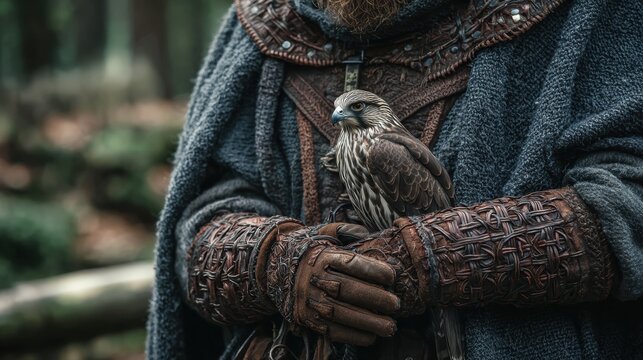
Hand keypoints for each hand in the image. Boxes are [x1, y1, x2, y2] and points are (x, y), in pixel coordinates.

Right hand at [266, 223, 399, 345]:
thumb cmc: (312, 252)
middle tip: (396, 304)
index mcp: (322, 257)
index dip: (373, 270)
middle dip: (375, 299)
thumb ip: (345, 230)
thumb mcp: (324, 234)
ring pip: (342, 313)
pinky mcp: (308, 318)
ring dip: (369, 322)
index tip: (392, 277)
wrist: (277, 270)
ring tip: (390, 326)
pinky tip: (372, 336)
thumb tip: (366, 232)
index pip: (350, 263)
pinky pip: (332, 330)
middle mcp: (315, 278)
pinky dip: (353, 335)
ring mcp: (310, 300)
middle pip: (348, 290)